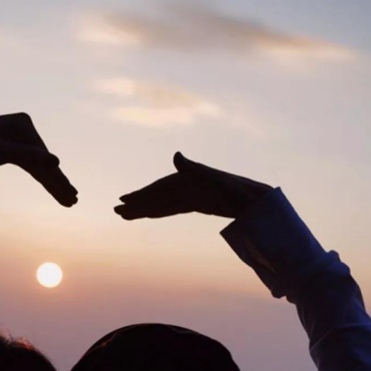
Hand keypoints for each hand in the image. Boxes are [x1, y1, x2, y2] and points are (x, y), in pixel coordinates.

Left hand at [0, 114, 77, 206]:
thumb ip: (28, 155)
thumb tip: (56, 161)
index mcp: (24, 125)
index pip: (43, 158)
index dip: (57, 179)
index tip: (71, 196)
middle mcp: (24, 129)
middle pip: (44, 162)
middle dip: (58, 183)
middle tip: (73, 201)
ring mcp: (20, 139)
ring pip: (39, 166)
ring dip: (53, 184)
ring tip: (69, 201)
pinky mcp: (13, 148)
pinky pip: (30, 166)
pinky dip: (41, 178)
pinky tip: (52, 188)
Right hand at [114, 153, 271, 220]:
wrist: (254, 198)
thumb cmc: (235, 188)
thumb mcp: (214, 178)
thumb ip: (193, 168)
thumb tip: (176, 155)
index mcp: (186, 179)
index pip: (158, 190)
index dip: (140, 196)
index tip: (123, 201)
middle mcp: (185, 186)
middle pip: (156, 197)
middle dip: (137, 204)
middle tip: (116, 210)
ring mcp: (190, 195)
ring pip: (162, 204)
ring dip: (144, 209)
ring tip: (126, 215)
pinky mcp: (197, 203)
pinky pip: (172, 209)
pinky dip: (159, 212)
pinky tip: (150, 214)